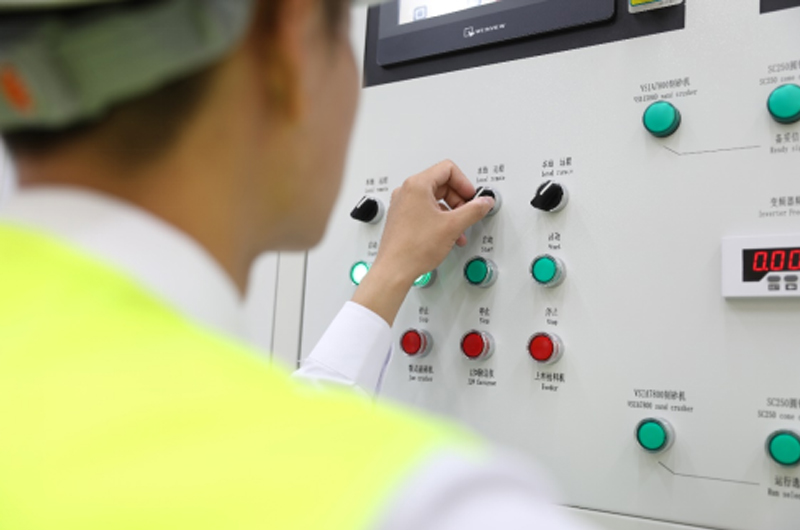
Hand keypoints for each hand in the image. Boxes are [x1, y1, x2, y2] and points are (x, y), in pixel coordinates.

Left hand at [352, 160, 493, 325]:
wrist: (395, 269)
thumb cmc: (413, 248)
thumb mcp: (452, 226)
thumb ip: (473, 210)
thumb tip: (484, 202)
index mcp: (417, 185)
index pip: (447, 169)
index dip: (465, 183)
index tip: (472, 197)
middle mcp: (407, 191)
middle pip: (442, 183)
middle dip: (459, 199)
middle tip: (468, 212)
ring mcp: (403, 205)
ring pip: (435, 199)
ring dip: (451, 212)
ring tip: (459, 228)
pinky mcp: (402, 218)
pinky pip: (425, 211)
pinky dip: (440, 219)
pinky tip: (448, 235)